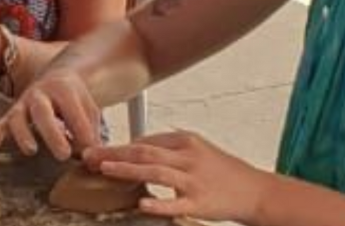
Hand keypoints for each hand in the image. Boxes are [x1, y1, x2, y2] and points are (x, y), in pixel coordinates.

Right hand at [0, 66, 99, 160]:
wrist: (56, 77)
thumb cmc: (75, 100)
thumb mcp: (89, 109)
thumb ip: (91, 132)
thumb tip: (90, 158)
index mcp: (63, 89)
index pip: (72, 113)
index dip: (81, 134)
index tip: (89, 153)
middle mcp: (40, 93)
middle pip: (42, 111)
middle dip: (52, 134)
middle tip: (63, 155)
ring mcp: (24, 101)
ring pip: (18, 116)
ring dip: (23, 134)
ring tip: (31, 151)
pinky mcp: (13, 111)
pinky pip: (2, 121)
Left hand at [82, 131, 271, 223]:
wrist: (256, 191)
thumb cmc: (223, 171)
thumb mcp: (196, 150)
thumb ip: (167, 148)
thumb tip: (134, 148)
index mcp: (186, 140)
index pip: (146, 139)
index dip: (118, 145)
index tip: (96, 149)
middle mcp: (188, 156)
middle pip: (145, 150)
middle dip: (114, 153)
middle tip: (88, 156)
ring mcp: (194, 180)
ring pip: (156, 171)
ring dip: (127, 169)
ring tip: (104, 169)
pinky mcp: (201, 202)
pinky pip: (176, 203)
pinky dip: (159, 203)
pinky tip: (142, 204)